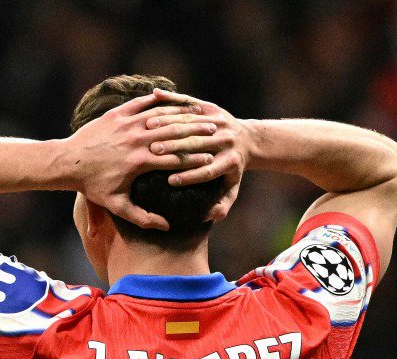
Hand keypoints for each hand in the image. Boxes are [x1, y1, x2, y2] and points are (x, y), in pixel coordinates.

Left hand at [67, 93, 217, 229]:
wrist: (67, 162)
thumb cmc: (92, 186)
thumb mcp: (116, 205)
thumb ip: (142, 217)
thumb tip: (166, 226)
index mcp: (139, 162)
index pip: (175, 158)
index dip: (195, 158)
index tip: (211, 159)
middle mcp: (135, 140)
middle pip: (173, 134)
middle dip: (195, 133)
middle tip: (215, 131)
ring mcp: (126, 124)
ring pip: (160, 116)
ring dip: (182, 115)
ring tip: (199, 115)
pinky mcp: (116, 114)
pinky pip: (142, 103)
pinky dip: (158, 101)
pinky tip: (172, 100)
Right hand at [145, 88, 254, 221]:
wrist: (248, 140)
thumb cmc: (232, 169)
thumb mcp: (232, 188)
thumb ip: (223, 205)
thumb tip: (212, 216)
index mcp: (230, 162)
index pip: (208, 171)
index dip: (190, 176)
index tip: (170, 181)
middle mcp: (226, 141)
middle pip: (198, 144)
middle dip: (176, 148)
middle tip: (154, 152)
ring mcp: (220, 122)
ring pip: (192, 123)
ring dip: (170, 125)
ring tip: (149, 129)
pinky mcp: (213, 109)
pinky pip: (190, 105)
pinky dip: (172, 104)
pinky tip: (155, 104)